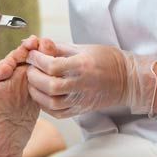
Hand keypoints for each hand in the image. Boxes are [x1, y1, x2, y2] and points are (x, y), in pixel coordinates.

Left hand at [25, 39, 156, 117]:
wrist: (127, 79)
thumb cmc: (105, 60)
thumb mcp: (82, 48)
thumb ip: (58, 48)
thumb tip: (36, 43)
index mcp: (83, 65)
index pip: (52, 66)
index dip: (37, 60)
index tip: (32, 55)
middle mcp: (82, 85)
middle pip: (50, 86)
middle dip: (33, 76)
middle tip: (30, 68)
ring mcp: (82, 100)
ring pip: (51, 103)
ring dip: (36, 92)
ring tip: (33, 82)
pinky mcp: (81, 110)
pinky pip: (57, 113)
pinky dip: (44, 105)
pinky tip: (41, 95)